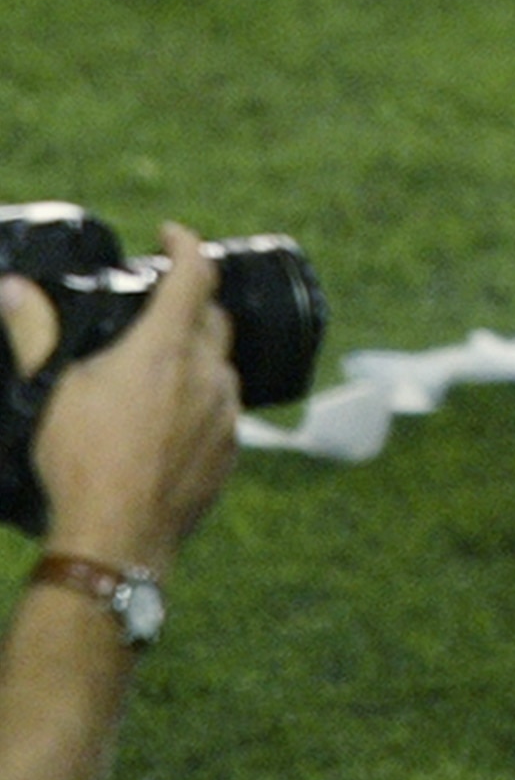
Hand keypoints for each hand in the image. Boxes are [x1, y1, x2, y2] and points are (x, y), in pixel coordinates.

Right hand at [14, 227, 239, 572]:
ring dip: (196, 355)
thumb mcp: (50, 391)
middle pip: (214, 316)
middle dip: (191, 301)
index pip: (195, 273)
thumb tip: (12, 288)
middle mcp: (207, 372)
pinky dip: (201, 400)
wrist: (115, 544)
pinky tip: (169, 418)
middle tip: (159, 306)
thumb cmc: (81, 463)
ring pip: (220, 364)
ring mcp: (224, 413)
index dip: (186, 244)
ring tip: (159, 369)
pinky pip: (222, 409)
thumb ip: (36, 332)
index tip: (169, 235)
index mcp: (167, 347)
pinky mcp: (229, 451)